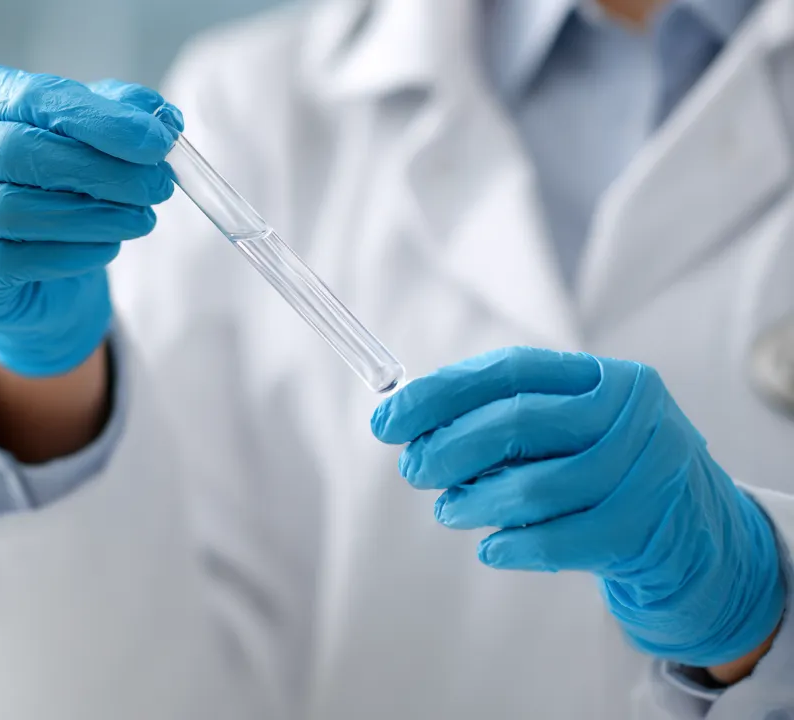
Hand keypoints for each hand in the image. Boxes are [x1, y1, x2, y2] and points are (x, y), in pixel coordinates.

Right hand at [0, 67, 182, 376]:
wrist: (36, 272)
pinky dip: (72, 253)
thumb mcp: (91, 140)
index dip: (100, 120)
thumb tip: (163, 120)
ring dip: (91, 216)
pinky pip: (12, 260)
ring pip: (10, 210)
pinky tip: (109, 246)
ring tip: (141, 218)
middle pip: (16, 152)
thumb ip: (121, 117)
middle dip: (98, 170)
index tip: (157, 142)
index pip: (34, 99)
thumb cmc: (57, 189)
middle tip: (156, 186)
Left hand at [371, 347, 785, 667]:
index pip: (508, 371)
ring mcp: (644, 471)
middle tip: (414, 471)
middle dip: (447, 449)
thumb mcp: (565, 429)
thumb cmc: (603, 471)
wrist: (694, 536)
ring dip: (472, 502)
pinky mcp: (643, 529)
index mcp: (603, 376)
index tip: (387, 420)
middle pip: (516, 423)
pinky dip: (510, 545)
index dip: (440, 394)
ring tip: (450, 510)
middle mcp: (630, 413)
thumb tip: (404, 420)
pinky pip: (556, 539)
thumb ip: (499, 416)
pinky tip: (491, 547)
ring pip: (532, 487)